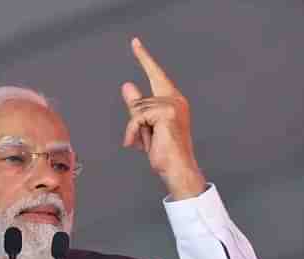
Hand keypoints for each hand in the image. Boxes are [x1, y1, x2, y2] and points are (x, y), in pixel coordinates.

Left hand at [121, 37, 205, 199]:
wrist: (176, 169)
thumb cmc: (164, 151)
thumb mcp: (145, 127)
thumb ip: (137, 106)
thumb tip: (127, 85)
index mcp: (172, 100)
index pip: (156, 74)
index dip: (145, 58)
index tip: (135, 43)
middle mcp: (175, 99)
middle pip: (141, 97)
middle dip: (137, 110)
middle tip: (142, 110)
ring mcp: (173, 105)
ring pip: (137, 109)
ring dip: (134, 129)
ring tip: (143, 143)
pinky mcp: (167, 113)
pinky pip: (137, 117)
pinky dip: (132, 132)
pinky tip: (136, 145)